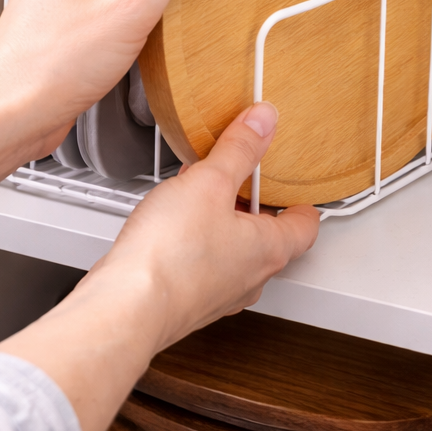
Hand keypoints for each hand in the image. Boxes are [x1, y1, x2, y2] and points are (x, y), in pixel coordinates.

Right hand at [0, 103, 319, 430]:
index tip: (290, 181)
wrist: (125, 308)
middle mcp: (250, 278)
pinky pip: (203, 265)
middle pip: (268, 235)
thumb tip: (264, 122)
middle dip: (252, 203)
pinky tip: (172, 223)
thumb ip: (239, 149)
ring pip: (234, 251)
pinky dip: (196, 241)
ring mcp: (219, 294)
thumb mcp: (210, 182)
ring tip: (199, 192)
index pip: (306, 224)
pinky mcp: (188, 301)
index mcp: (269, 249)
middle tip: (239, 176)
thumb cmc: (170, 255)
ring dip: (221, 220)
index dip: (299, 199)